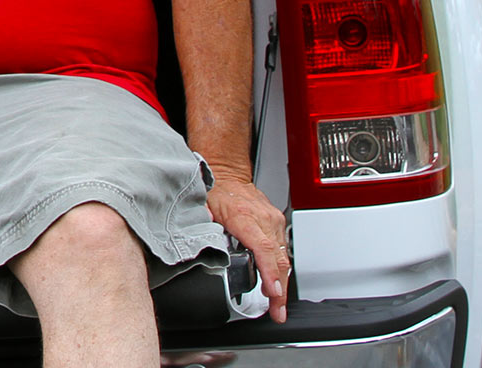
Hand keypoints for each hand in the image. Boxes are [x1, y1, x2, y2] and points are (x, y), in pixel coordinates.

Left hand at [207, 174, 288, 321]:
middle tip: (277, 311)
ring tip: (278, 305)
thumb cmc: (214, 189)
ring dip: (282, 283)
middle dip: (279, 289)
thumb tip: (198, 249)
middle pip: (278, 259)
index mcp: (244, 217)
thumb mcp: (202, 209)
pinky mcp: (276, 223)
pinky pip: (282, 250)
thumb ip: (202, 231)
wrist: (226, 170)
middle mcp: (264, 219)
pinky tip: (277, 284)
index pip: (263, 248)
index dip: (269, 272)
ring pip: (284, 257)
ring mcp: (273, 221)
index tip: (272, 291)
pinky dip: (281, 269)